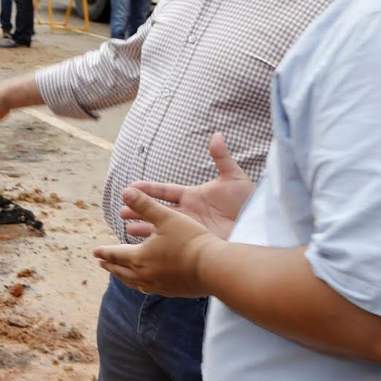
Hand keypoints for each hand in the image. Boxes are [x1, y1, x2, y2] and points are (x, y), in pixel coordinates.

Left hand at [95, 189, 219, 296]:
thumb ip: (145, 205)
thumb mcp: (166, 217)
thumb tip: (125, 191)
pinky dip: (140, 285)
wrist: (214, 268)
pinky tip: (145, 284)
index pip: (116, 254)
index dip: (104, 252)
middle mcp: (145, 274)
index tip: (94, 252)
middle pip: (121, 271)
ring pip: (134, 283)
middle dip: (110, 265)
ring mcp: (159, 285)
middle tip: (101, 262)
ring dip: (123, 277)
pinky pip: (149, 289)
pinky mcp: (172, 291)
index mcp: (140, 257)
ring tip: (119, 274)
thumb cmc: (190, 240)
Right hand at [118, 132, 251, 239]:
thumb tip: (217, 134)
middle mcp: (188, 213)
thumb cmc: (248, 202)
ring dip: (143, 227)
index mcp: (193, 196)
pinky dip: (157, 244)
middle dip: (139, 209)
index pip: (165, 191)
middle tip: (121, 209)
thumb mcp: (234, 178)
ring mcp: (190, 229)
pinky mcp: (194, 244)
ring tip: (126, 228)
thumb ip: (222, 158)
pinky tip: (145, 246)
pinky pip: (171, 244)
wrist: (259, 227)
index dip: (148, 188)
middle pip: (157, 210)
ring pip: (160, 227)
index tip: (130, 186)